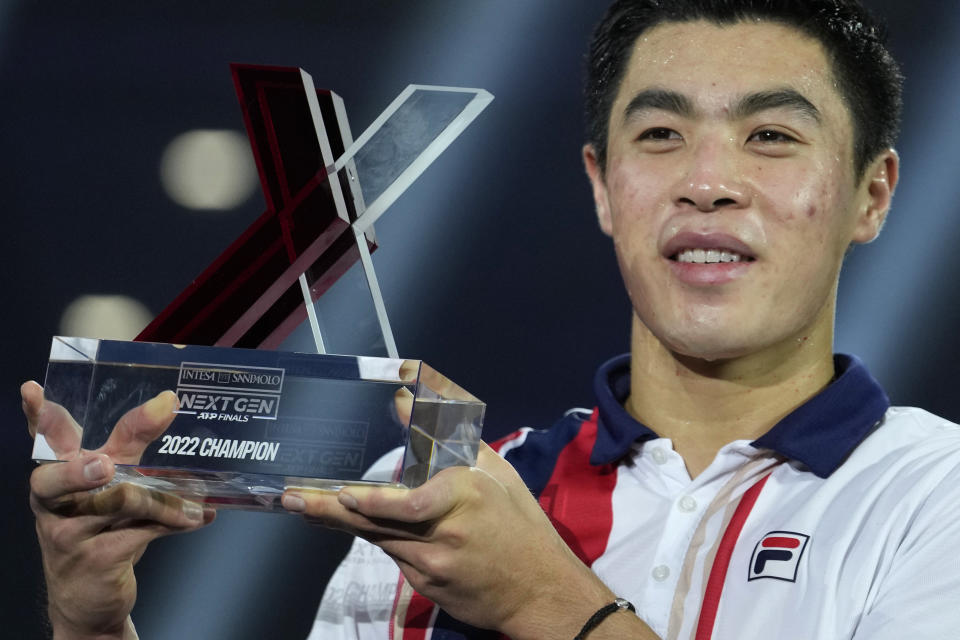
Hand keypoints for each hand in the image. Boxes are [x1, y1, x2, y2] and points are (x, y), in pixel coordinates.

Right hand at [24, 381, 214, 639]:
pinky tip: (199, 518)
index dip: (36, 415)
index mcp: (56, 476)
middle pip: (60, 478)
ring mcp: (70, 533)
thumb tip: (168, 402)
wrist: (88, 600)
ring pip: (119, 503)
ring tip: (196, 504)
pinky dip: (176, 522)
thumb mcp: (111, 485)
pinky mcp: (95, 559)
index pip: (43, 440)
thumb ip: (131, 446)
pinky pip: (142, 532)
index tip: (33, 389)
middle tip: (105, 466)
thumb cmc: (100, 531)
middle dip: (80, 473)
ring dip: (166, 502)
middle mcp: (55, 502)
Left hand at [281, 442, 618, 639]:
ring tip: (303, 506)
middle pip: (376, 522)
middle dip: (329, 510)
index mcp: (464, 498)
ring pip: (377, 539)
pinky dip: (377, 536)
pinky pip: (394, 555)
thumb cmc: (520, 524)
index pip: (409, 504)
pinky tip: (355, 523)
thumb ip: (447, 435)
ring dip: (340, 522)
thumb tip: (407, 398)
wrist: (540, 592)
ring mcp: (432, 566)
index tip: (345, 493)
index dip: (373, 503)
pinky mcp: (426, 586)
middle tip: (291, 499)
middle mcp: (442, 534)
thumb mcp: (496, 472)